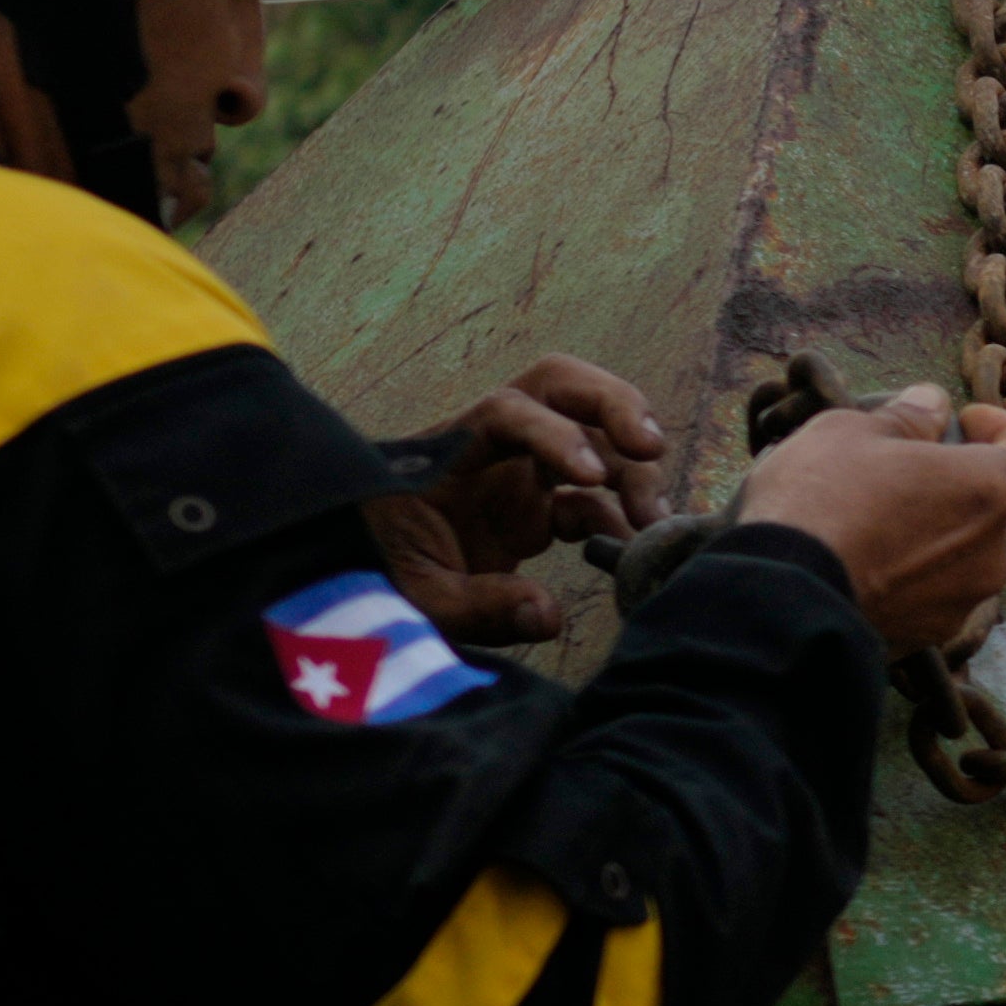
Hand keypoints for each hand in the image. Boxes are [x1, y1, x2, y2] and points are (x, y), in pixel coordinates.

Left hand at [369, 357, 679, 644]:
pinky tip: (637, 549)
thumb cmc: (369, 579)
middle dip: (615, 404)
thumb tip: (548, 615)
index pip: (507, 412)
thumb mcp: (413, 599)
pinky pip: (592, 500)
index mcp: (449, 454)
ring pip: (590, 437)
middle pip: (562, 389)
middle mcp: (490, 452)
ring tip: (654, 521)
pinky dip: (621, 518)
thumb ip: (477, 607)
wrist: (350, 590)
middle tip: (652, 447)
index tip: (589, 475)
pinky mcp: (534, 513)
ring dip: (632, 468)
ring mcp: (516, 478)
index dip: (556, 432)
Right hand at [741, 389, 1005, 658]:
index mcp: (986, 493)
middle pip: (993, 509)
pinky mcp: (926, 639)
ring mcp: (960, 603)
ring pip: (960, 556)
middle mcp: (989, 554)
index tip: (966, 421)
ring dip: (931, 533)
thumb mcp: (852, 430)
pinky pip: (930, 596)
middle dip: (956, 484)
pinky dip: (909, 576)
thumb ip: (907, 416)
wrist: (781, 598)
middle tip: (902, 467)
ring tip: (871, 519)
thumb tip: (931, 405)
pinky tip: (861, 564)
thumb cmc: (821, 500)